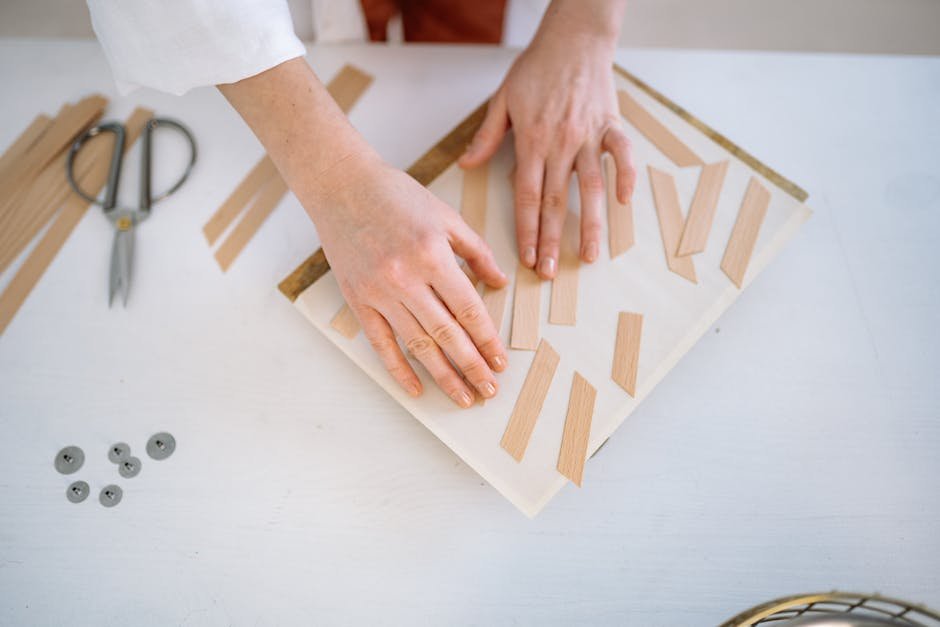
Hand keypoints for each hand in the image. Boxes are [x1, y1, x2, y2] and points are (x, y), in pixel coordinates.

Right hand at [314, 153, 508, 407]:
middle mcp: (406, 278)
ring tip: (462, 396)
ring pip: (417, 344)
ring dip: (442, 375)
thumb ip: (476, 251)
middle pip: (446, 334)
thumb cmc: (397, 196)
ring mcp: (379, 292)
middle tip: (489, 390)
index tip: (500, 361)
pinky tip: (415, 389)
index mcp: (433, 255)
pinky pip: (380, 342)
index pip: (468, 309)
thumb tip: (499, 284)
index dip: (487, 339)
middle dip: (471, 366)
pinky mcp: (358, 299)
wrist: (342, 186)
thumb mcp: (446, 216)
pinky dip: (398, 369)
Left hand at [459, 8, 634, 278]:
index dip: (527, 229)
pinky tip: (624, 204)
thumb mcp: (503, 100)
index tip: (527, 257)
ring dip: (591, 224)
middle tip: (551, 272)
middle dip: (553, 240)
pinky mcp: (611, 125)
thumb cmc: (536, 68)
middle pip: (556, 201)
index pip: (527, 195)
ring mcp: (588, 136)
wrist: (574, 37)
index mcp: (532, 141)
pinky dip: (625, 177)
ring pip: (590, 187)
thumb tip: (466, 165)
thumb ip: (486, 136)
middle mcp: (560, 144)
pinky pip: (622, 155)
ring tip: (591, 256)